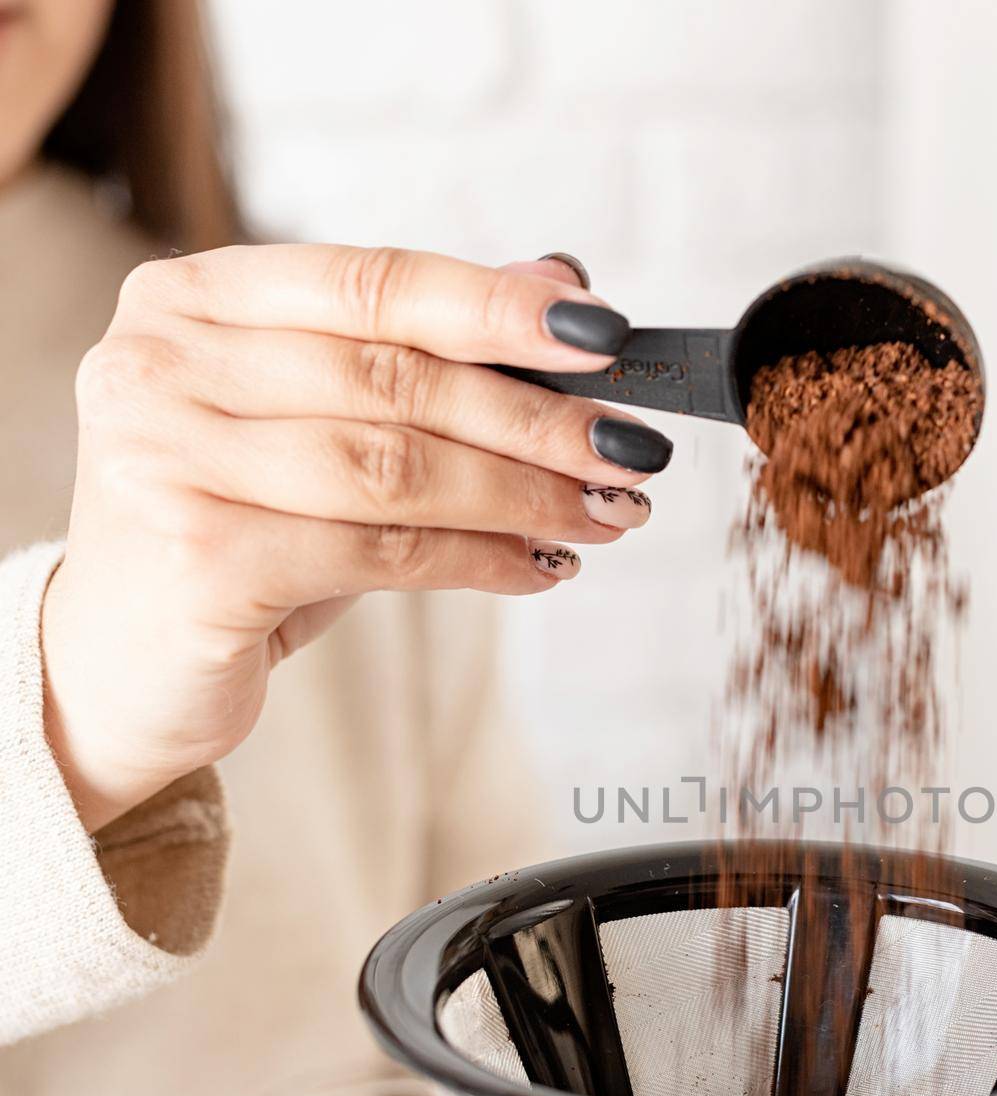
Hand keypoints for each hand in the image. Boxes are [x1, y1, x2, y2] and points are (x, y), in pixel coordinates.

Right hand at [41, 245, 668, 832]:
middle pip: (397, 379)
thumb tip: (563, 281)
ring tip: (605, 513)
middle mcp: (163, 364)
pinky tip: (541, 568)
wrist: (117, 664)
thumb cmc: (233, 532)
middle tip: (631, 448)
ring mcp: (169, 459)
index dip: (498, 306)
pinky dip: (481, 560)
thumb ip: (423, 352)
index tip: (605, 334)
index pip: (372, 283)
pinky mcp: (201, 557)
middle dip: (538, 419)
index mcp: (189, 300)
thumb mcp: (318, 428)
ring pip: (399, 468)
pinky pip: (384, 552)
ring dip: (525, 495)